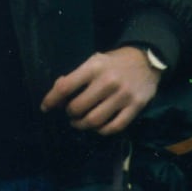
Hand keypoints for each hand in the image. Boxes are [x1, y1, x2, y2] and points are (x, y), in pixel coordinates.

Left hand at [39, 46, 160, 134]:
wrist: (146, 59)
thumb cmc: (114, 62)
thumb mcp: (94, 60)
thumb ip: (76, 75)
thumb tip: (57, 90)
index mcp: (94, 67)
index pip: (65, 87)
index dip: (51, 100)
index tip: (45, 107)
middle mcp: (107, 81)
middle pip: (78, 107)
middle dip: (70, 114)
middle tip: (71, 113)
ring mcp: (122, 96)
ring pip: (94, 121)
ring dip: (82, 125)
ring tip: (80, 122)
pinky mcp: (135, 107)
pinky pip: (114, 127)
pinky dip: (102, 131)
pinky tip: (98, 126)